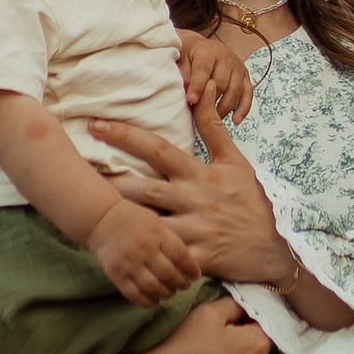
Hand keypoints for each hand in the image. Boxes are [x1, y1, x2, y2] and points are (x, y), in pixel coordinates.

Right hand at [87, 195, 197, 307]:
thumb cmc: (132, 219)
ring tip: (169, 292)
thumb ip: (169, 240)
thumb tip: (187, 263)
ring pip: (154, 288)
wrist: (101, 219)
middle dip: (181, 284)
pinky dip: (148, 302)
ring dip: (166, 294)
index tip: (195, 276)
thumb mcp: (155, 222)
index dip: (191, 269)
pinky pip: (135, 295)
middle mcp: (145, 249)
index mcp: (157, 234)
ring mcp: (130, 263)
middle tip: (183, 286)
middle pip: (170, 274)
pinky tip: (154, 301)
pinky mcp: (117, 275)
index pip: (181, 256)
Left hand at [88, 99, 284, 284]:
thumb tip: (202, 95)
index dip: (126, 135)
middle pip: (144, 188)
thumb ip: (215, 130)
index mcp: (199, 175)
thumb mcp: (237, 162)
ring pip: (150, 224)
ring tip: (90, 214)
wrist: (276, 247)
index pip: (158, 149)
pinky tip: (119, 256)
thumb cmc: (253, 202)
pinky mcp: (197, 257)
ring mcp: (195, 230)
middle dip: (110, 180)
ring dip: (121, 219)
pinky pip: (165, 258)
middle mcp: (193, 200)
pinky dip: (144, 257)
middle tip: (76, 172)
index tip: (97, 125)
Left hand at [175, 27, 253, 123]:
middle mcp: (227, 58)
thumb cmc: (192, 57)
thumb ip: (184, 74)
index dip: (197, 86)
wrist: (206, 48)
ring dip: (224, 108)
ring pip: (234, 91)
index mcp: (208, 52)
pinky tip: (235, 121)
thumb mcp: (183, 59)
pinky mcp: (246, 77)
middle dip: (210, 101)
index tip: (191, 101)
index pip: (203, 70)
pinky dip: (243, 109)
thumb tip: (187, 92)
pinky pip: (248, 95)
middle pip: (221, 83)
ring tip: (212, 120)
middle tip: (199, 115)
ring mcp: (238, 68)